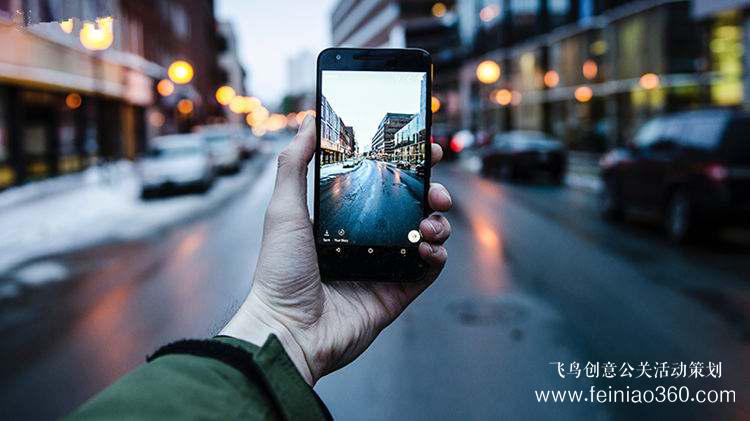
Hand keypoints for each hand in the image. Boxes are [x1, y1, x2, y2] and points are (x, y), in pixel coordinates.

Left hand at [220, 116, 451, 384]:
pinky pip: (428, 270)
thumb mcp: (283, 209)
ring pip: (425, 235)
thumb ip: (294, 164)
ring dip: (437, 223)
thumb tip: (308, 122)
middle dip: (431, 193)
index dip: (406, 166)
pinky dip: (437, 256)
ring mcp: (384, 266)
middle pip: (411, 207)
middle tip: (436, 191)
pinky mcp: (397, 292)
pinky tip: (430, 248)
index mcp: (344, 218)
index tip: (425, 151)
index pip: (382, 183)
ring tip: (429, 224)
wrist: (288, 331)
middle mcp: (367, 238)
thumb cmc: (280, 271)